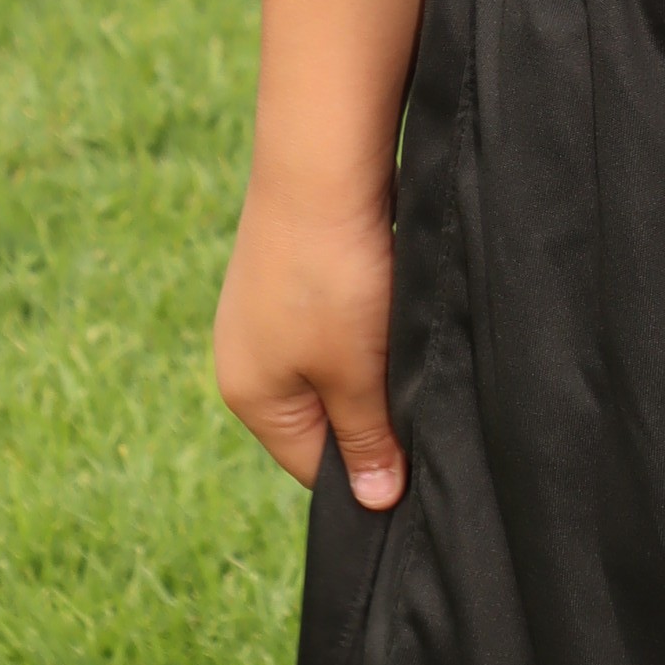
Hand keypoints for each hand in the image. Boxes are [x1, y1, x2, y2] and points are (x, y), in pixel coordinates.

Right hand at [214, 176, 404, 507]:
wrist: (320, 162)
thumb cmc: (335, 276)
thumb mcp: (357, 371)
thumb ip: (366, 437)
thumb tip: (375, 502)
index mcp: (251, 398)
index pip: (315, 467)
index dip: (369, 467)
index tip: (417, 454)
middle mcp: (247, 358)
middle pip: (323, 415)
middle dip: (372, 411)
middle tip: (417, 393)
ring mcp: (265, 312)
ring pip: (334, 364)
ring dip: (373, 360)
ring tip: (400, 336)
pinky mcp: (291, 273)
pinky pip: (335, 320)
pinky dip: (365, 317)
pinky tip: (390, 297)